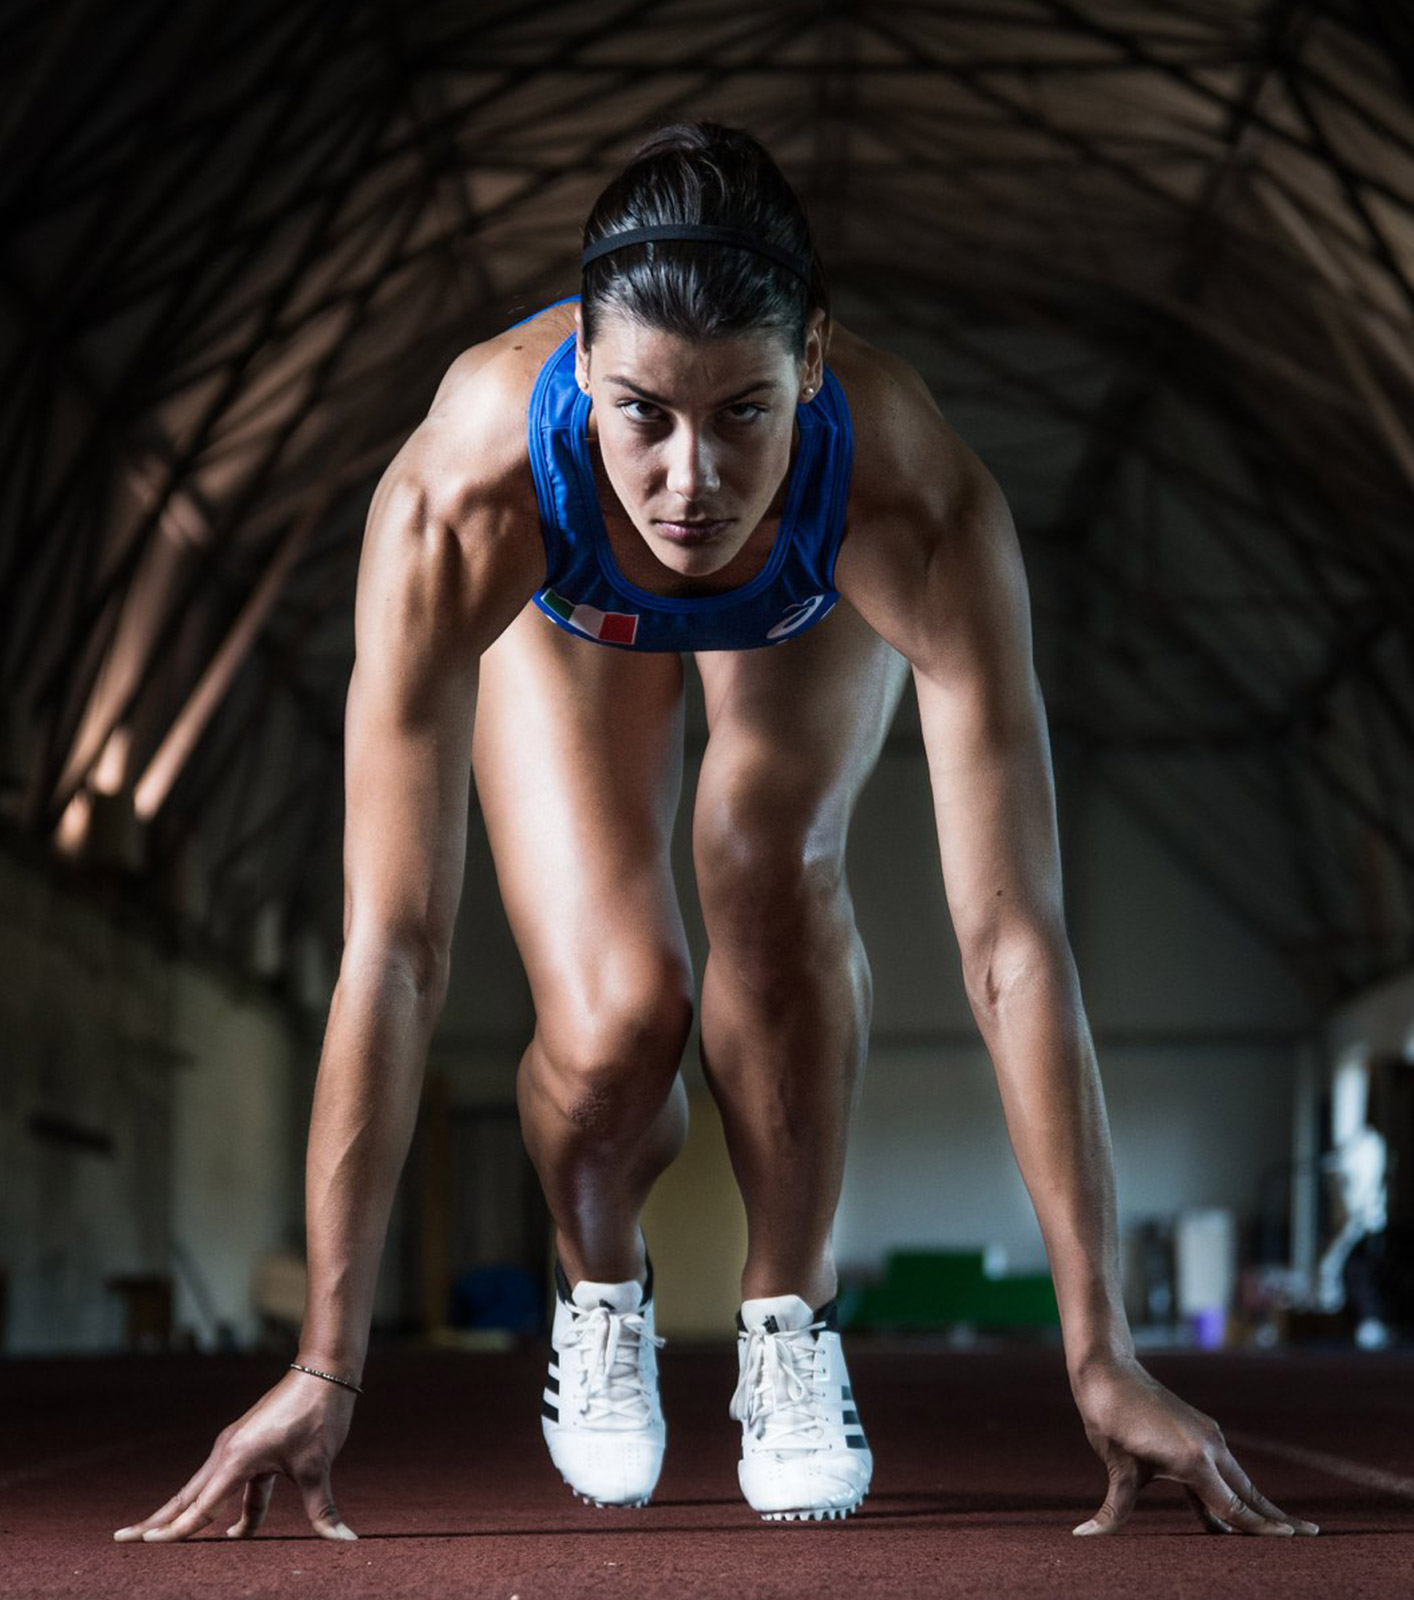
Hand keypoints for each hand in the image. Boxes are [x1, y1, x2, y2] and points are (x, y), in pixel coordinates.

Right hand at [112, 1367, 358, 1541]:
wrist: (325, 1371)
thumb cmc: (318, 1414)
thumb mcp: (318, 1465)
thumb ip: (323, 1508)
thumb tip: (345, 1540)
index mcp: (236, 1458)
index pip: (200, 1506)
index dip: (174, 1531)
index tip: (144, 1544)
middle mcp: (228, 1452)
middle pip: (187, 1496)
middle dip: (157, 1520)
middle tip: (121, 1539)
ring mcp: (237, 1447)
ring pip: (206, 1490)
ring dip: (189, 1516)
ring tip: (161, 1539)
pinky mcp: (250, 1446)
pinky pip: (232, 1484)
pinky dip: (230, 1508)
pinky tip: (235, 1532)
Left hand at [1069, 1355, 1318, 1536]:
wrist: (1107, 1370)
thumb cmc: (1109, 1417)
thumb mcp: (1116, 1467)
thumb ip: (1114, 1508)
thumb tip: (1083, 1535)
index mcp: (1193, 1459)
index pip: (1235, 1507)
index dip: (1262, 1529)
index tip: (1295, 1541)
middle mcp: (1209, 1447)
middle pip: (1249, 1493)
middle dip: (1276, 1518)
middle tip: (1312, 1536)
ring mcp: (1206, 1436)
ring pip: (1237, 1481)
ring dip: (1256, 1505)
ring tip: (1282, 1529)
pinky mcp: (1198, 1431)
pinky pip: (1220, 1470)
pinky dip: (1230, 1492)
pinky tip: (1224, 1518)